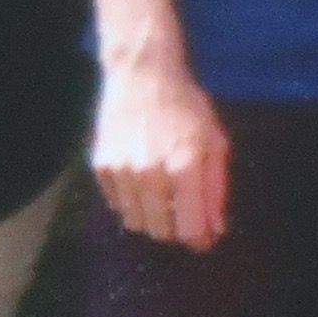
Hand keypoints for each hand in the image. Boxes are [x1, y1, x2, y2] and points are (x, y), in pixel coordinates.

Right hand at [92, 47, 229, 249]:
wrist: (143, 77)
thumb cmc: (187, 108)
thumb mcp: (215, 142)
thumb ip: (216, 188)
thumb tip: (215, 228)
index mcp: (184, 166)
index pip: (189, 228)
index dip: (199, 240)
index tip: (204, 239)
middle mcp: (150, 173)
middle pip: (160, 231)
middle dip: (176, 230)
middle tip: (185, 214)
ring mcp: (121, 171)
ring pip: (136, 222)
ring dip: (153, 218)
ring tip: (165, 194)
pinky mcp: (101, 166)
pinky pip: (117, 204)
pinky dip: (132, 202)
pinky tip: (143, 180)